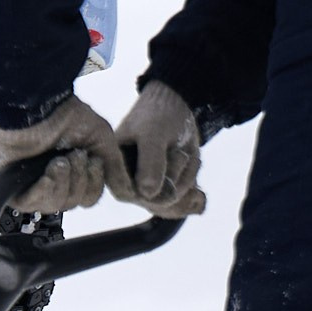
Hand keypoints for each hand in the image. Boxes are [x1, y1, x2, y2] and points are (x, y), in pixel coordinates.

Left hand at [0, 95, 133, 212]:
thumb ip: (114, 166)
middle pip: (70, 204)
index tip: (92, 160)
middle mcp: (52, 180)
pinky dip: (41, 193)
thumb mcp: (102, 139)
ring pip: (52, 205)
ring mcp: (30, 183)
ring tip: (59, 161)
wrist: (38, 103)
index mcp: (72, 173)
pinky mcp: (11, 183)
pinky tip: (47, 178)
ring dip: (62, 183)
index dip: (93, 184)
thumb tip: (126, 190)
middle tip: (74, 155)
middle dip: (78, 180)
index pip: (87, 198)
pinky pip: (28, 203)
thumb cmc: (68, 115)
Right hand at [117, 80, 206, 218]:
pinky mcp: (166, 189)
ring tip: (185, 155)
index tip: (173, 157)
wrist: (177, 106)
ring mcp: (148, 188)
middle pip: (155, 202)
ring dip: (187, 179)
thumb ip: (150, 163)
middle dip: (177, 179)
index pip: (128, 194)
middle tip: (181, 153)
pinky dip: (194, 194)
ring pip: (173, 205)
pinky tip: (197, 184)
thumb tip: (147, 194)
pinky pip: (183, 205)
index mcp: (114, 166)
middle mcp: (129, 181)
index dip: (151, 187)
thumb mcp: (154, 135)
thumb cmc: (157, 115)